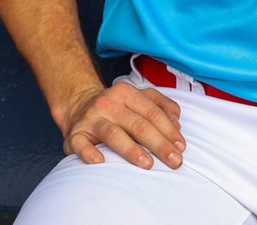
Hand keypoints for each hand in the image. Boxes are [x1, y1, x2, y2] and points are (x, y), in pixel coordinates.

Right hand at [61, 81, 184, 170]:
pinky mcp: (75, 134)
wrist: (78, 106)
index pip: (152, 112)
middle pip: (138, 124)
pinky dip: (89, 153)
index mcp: (125, 92)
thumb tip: (177, 124)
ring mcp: (90, 119)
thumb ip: (161, 106)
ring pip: (113, 134)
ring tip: (148, 164)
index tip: (181, 147)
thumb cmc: (116, 108)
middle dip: (159, 144)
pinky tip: (100, 161)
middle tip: (174, 160)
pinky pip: (81, 144)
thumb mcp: (138, 98)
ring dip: (132, 150)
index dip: (168, 130)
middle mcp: (108, 103)